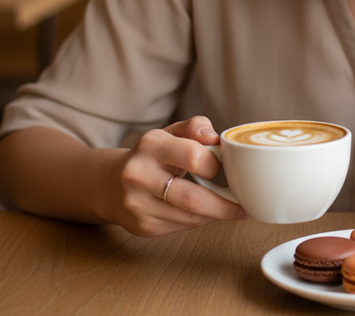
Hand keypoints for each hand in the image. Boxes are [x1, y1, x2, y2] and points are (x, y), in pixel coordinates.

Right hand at [105, 115, 247, 236]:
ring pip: (188, 218)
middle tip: (243, 205)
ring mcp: (137, 204)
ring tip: (232, 210)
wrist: (111, 183)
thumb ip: (194, 128)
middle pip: (192, 197)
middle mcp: (139, 174)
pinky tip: (208, 215)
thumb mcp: (170, 133)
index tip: (227, 169)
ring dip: (215, 216)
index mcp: (150, 144)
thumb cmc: (152, 155)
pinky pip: (180, 228)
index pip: (192, 155)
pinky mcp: (141, 226)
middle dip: (224, 205)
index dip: (215, 165)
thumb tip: (215, 138)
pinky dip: (199, 222)